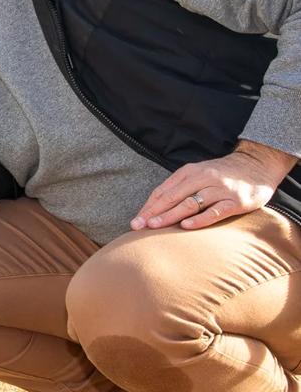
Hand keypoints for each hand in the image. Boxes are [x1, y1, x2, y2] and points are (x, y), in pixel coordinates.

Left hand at [131, 140, 296, 230]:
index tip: (135, 221)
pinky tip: (186, 226)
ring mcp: (219, 190)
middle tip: (137, 226)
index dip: (148, 207)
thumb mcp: (198, 174)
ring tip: (154, 226)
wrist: (258, 165)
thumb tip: (153, 209)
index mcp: (189, 172)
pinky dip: (200, 219)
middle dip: (153, 213)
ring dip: (170, 215)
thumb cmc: (222, 174)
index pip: (163, 191)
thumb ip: (179, 188)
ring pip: (190, 204)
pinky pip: (215, 211)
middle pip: (172, 197)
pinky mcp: (235, 201)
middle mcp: (203, 178)